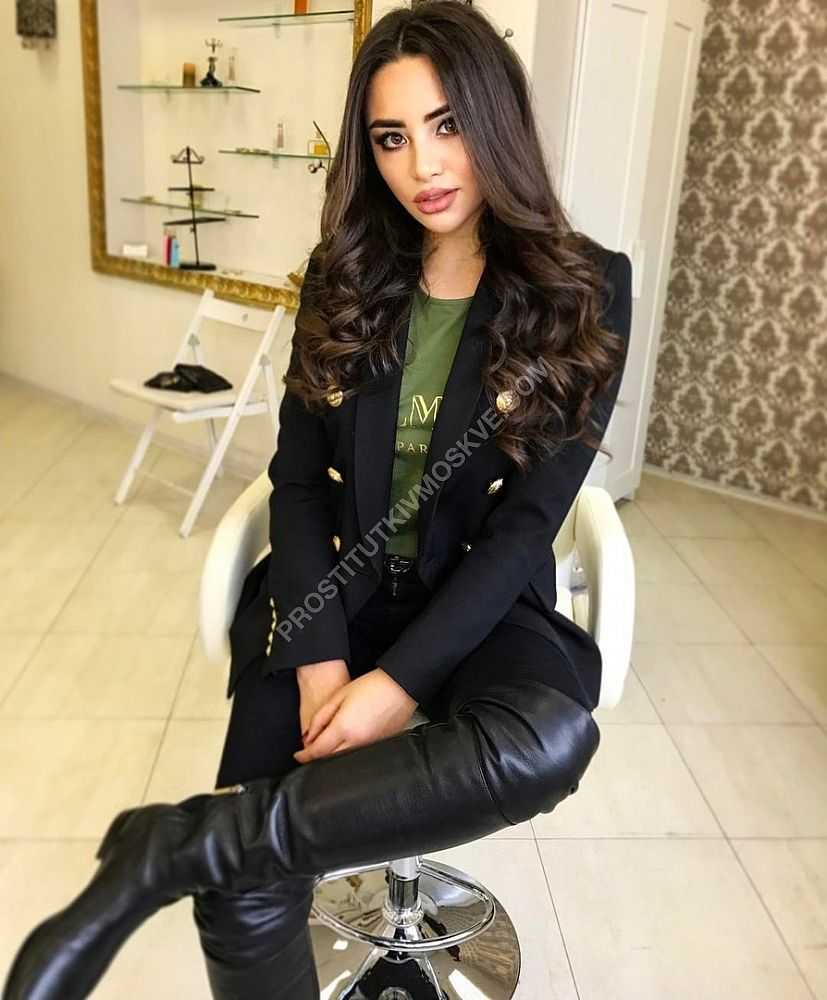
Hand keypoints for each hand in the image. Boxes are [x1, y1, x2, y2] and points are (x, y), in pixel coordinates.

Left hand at [293, 668, 417, 762]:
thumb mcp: (339, 696)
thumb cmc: (372, 685)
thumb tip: (309, 736)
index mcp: (344, 728)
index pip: (318, 751)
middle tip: (311, 751)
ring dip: (334, 756)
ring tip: (330, 745)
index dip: (305, 756)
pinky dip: (351, 752)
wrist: (401, 684)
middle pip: (331, 760)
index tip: (298, 756)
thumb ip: (321, 717)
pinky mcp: (382, 745)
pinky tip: (349, 742)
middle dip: (318, 758)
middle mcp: (358, 742)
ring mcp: (372, 746)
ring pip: (346, 760)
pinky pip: (361, 754)